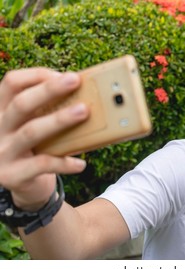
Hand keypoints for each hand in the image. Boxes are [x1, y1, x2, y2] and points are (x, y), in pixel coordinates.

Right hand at [0, 68, 88, 209]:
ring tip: (84, 112)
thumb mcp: (35, 126)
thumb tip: (84, 96)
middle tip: (75, 81)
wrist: (22, 185)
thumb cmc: (35, 148)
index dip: (37, 75)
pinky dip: (64, 163)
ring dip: (59, 120)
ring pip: (31, 131)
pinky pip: (42, 165)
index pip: (11, 83)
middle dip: (49, 90)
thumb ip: (48, 111)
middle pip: (21, 103)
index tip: (64, 75)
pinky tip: (81, 163)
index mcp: (2, 111)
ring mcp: (2, 152)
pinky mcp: (12, 174)